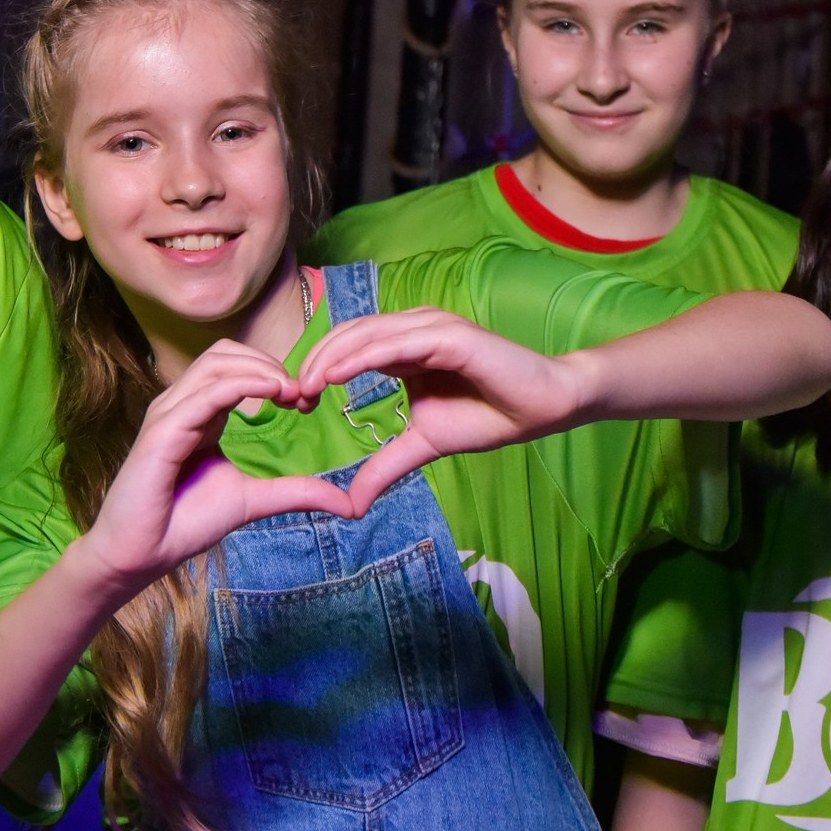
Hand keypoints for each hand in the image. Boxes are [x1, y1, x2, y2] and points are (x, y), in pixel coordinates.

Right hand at [74, 341, 356, 597]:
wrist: (141, 554)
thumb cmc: (185, 523)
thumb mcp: (254, 500)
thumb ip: (295, 492)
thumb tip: (348, 504)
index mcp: (200, 413)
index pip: (236, 367)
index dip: (274, 372)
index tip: (307, 399)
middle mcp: (181, 405)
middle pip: (225, 353)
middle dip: (269, 362)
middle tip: (303, 391)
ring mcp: (169, 414)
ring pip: (215, 364)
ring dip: (260, 369)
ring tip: (291, 391)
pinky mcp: (162, 431)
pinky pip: (205, 393)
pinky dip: (242, 385)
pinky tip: (271, 394)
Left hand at [294, 308, 589, 506]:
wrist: (542, 408)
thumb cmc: (489, 416)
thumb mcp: (423, 444)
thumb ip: (386, 465)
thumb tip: (350, 503)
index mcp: (404, 347)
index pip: (348, 346)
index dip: (318, 368)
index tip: (295, 403)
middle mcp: (413, 328)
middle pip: (349, 335)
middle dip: (314, 361)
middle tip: (288, 395)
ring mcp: (431, 327)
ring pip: (366, 335)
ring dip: (330, 358)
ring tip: (304, 386)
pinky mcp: (449, 335)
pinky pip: (396, 343)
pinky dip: (363, 357)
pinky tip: (336, 377)